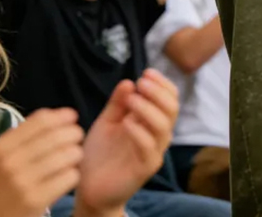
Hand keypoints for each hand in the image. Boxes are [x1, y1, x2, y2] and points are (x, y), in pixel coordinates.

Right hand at [0, 108, 82, 216]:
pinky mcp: (36, 200)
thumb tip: (58, 115)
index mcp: (3, 147)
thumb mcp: (0, 158)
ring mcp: (24, 182)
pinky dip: (73, 176)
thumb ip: (24, 136)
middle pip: (59, 135)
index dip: (63, 116)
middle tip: (76, 140)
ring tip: (72, 160)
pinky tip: (66, 179)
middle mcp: (12, 161)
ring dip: (76, 155)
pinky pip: (70, 177)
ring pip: (69, 154)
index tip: (73, 118)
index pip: (42, 120)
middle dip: (74, 134)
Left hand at [75, 70, 178, 213]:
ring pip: (163, 126)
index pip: (170, 98)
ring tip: (132, 100)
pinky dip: (139, 131)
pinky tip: (125, 123)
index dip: (162, 83)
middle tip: (141, 83)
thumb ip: (117, 103)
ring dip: (148, 108)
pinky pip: (149, 147)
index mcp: (152, 122)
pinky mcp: (145, 169)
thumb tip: (129, 81)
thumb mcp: (107, 122)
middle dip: (158, 92)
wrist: (89, 188)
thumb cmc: (101, 154)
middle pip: (172, 109)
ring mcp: (154, 152)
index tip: (146, 72)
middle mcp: (158, 136)